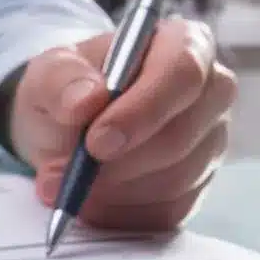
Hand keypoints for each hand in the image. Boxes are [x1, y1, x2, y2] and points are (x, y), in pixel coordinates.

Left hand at [8, 17, 236, 230]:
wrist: (64, 130)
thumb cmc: (68, 91)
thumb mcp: (49, 74)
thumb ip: (61, 79)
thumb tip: (85, 100)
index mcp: (183, 45)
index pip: (183, 73)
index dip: (143, 111)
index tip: (96, 141)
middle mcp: (210, 93)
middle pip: (181, 135)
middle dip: (118, 163)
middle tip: (64, 173)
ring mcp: (209, 143)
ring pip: (175, 181)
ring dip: (112, 192)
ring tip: (66, 185)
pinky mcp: (197, 188)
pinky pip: (167, 212)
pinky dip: (121, 214)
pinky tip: (90, 203)